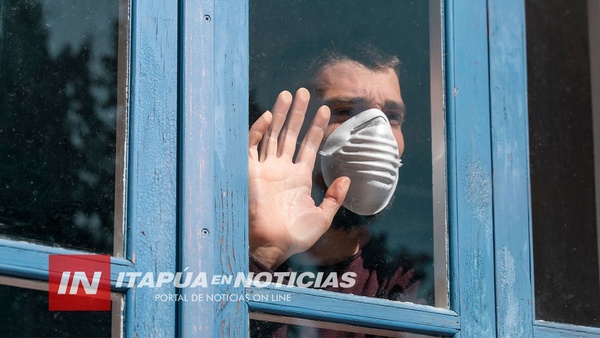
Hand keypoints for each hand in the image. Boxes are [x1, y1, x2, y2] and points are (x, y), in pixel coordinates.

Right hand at [248, 88, 349, 269]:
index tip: (325, 110)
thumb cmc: (295, 236)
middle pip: (290, 134)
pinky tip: (268, 115)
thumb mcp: (322, 217)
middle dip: (297, 114)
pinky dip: (258, 130)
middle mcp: (282, 169)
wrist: (271, 245)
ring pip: (273, 134)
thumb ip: (334, 197)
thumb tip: (347, 178)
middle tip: (304, 92)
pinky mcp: (249, 171)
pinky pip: (252, 146)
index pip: (308, 146)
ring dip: (280, 114)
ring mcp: (265, 168)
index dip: (316, 128)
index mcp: (298, 178)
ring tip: (289, 94)